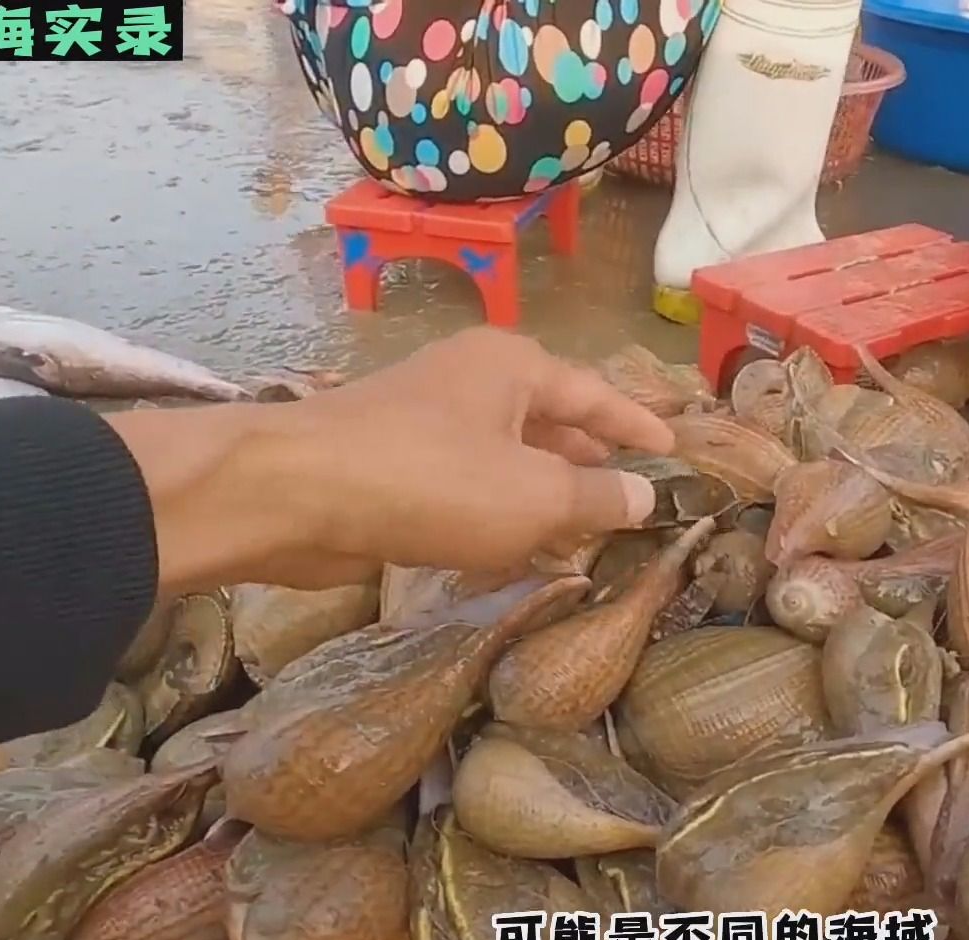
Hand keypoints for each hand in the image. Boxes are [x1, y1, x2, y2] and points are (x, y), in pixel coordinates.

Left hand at [108, 328, 673, 591]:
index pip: (596, 394)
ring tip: (581, 528)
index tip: (675, 450)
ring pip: (504, 451)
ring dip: (542, 488)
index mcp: (513, 365)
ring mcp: (424, 417)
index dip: (638, 426)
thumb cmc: (430, 481)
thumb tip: (647, 496)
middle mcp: (470, 378)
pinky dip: (496, 507)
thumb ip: (598, 497)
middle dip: (589, 458)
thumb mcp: (535, 496)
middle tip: (630, 494)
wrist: (293, 494)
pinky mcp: (389, 461)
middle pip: (548, 417)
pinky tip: (510, 545)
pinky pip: (464, 480)